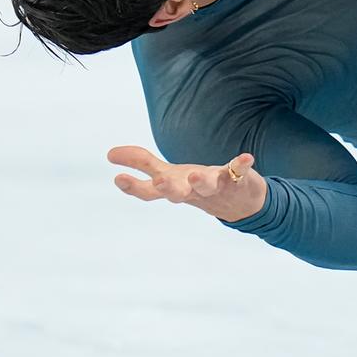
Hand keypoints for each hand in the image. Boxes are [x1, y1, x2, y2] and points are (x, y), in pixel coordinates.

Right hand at [107, 145, 267, 223]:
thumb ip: (141, 163)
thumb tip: (108, 153)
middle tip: (161, 182)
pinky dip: (242, 164)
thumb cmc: (195, 186)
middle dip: (169, 188)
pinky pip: (239, 171)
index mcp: (174, 188)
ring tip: (196, 175)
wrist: (238, 203)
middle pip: (178, 192)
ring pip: (207, 185)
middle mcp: (192, 190)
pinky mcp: (236, 178)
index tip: (118, 178)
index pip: (150, 192)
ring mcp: (215, 185)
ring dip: (202, 181)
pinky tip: (247, 157)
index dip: (134, 186)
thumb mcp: (166, 173)